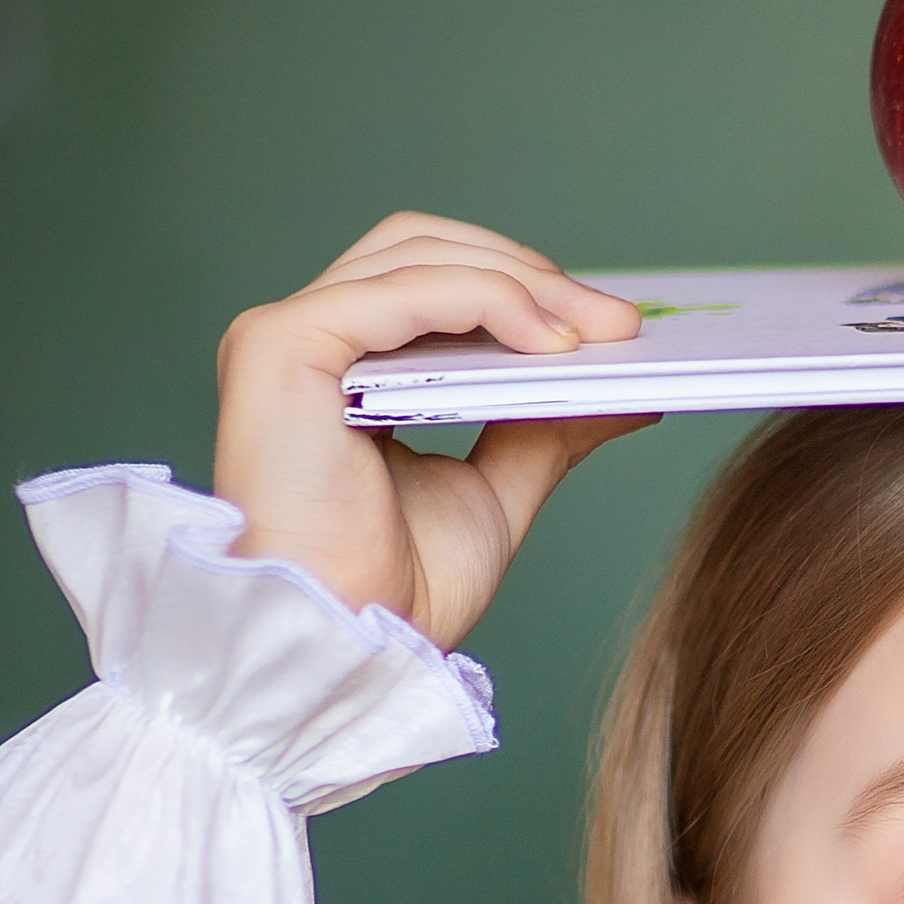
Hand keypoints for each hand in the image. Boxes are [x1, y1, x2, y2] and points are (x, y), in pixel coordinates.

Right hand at [212, 213, 654, 648]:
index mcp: (341, 371)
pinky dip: (489, 299)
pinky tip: (551, 341)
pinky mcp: (281, 346)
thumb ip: (544, 427)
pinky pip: (405, 290)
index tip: (613, 325)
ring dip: (521, 281)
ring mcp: (284, 338)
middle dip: (531, 274)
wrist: (351, 656)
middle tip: (620, 322)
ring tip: (595, 331)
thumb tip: (623, 388)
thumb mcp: (496, 492)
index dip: (523, 288)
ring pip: (415, 252)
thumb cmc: (398, 596)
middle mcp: (305, 342)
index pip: (431, 283)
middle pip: (423, 248)